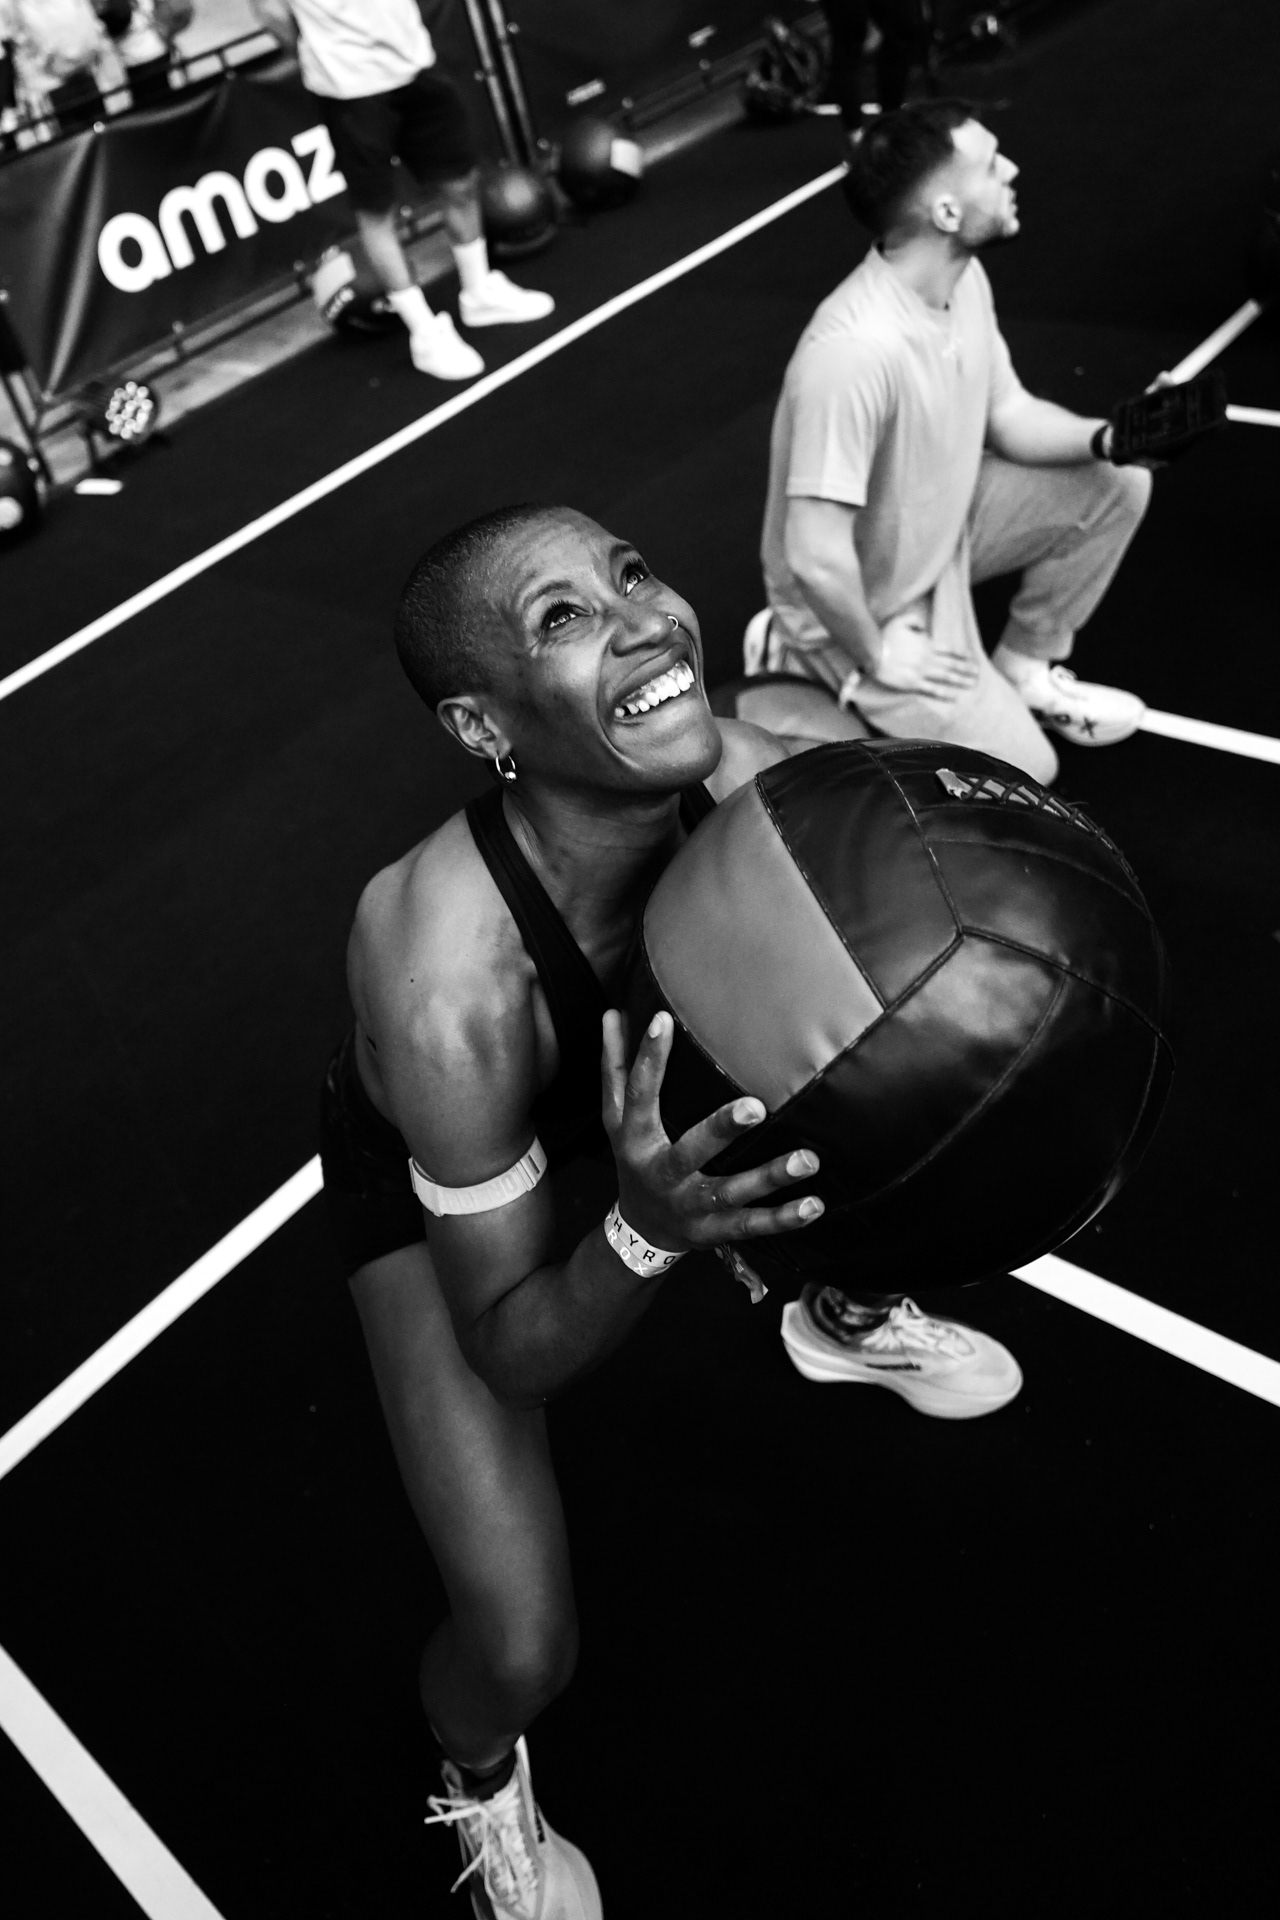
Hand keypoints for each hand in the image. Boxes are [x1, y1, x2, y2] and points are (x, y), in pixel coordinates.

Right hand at [601, 1010, 823, 1253]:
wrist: (639, 1232)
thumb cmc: (635, 1159)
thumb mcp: (616, 1119)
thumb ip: (616, 1068)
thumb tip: (612, 1013)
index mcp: (636, 1139)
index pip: (638, 1094)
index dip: (647, 1058)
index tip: (663, 1020)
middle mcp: (662, 1173)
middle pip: (690, 1152)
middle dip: (721, 1130)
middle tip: (756, 1107)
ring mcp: (690, 1206)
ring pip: (730, 1193)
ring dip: (769, 1178)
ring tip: (808, 1160)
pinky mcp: (714, 1230)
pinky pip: (751, 1226)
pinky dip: (783, 1219)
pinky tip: (814, 1205)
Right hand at [870, 611, 980, 697]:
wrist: (872, 653)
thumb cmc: (884, 637)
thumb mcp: (899, 620)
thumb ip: (914, 620)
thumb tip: (924, 628)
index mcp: (926, 644)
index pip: (948, 650)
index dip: (961, 654)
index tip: (971, 658)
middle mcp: (928, 658)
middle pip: (952, 664)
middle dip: (966, 669)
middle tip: (978, 673)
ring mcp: (922, 672)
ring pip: (946, 676)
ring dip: (961, 680)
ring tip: (972, 684)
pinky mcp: (913, 684)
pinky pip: (932, 689)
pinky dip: (945, 693)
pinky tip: (955, 697)